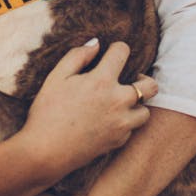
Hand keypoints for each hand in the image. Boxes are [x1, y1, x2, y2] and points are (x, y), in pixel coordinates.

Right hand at [10, 40, 156, 181]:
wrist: (45, 151)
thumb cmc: (47, 112)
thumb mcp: (56, 77)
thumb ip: (77, 56)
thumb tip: (96, 44)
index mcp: (101, 81)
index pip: (122, 51)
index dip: (117, 48)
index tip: (111, 54)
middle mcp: (118, 101)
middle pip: (150, 85)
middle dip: (143, 78)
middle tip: (130, 80)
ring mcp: (121, 123)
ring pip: (146, 111)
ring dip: (136, 105)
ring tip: (121, 103)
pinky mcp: (118, 141)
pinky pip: (131, 129)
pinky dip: (124, 123)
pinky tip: (109, 121)